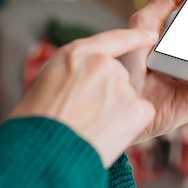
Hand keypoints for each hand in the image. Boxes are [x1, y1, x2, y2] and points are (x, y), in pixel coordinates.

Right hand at [10, 28, 157, 167]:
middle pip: (119, 78)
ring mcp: (120, 85)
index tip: (151, 35)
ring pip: (128, 98)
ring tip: (89, 128)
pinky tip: (106, 134)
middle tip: (84, 117)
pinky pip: (141, 113)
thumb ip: (76, 73)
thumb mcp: (47, 82)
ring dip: (116, 113)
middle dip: (108, 97)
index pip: (112, 40)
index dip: (134, 37)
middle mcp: (101, 64)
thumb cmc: (36, 124)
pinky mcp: (134, 107)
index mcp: (75, 54)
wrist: (41, 152)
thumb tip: (89, 81)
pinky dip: (129, 125)